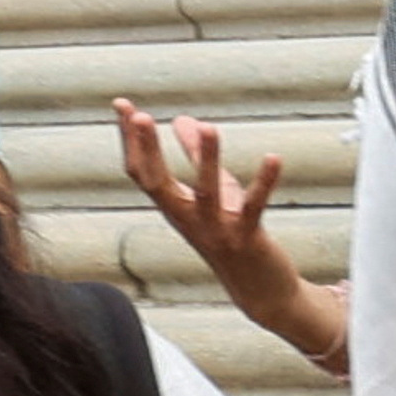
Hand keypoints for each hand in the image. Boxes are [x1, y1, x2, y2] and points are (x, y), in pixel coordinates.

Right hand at [112, 100, 340, 364]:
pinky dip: (264, 182)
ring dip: (206, 161)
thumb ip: (196, 155)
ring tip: (210, 127)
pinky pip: (254, 207)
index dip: (129, 140)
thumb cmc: (233, 236)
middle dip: (148, 150)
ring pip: (205, 194)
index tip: (121, 104)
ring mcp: (216, 231)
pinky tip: (274, 157)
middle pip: (158, 184)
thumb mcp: (214, 191)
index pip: (141, 172)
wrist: (259, 291)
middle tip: (140, 116)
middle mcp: (187, 220)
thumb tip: (182, 118)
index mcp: (174, 208)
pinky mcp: (247, 239)